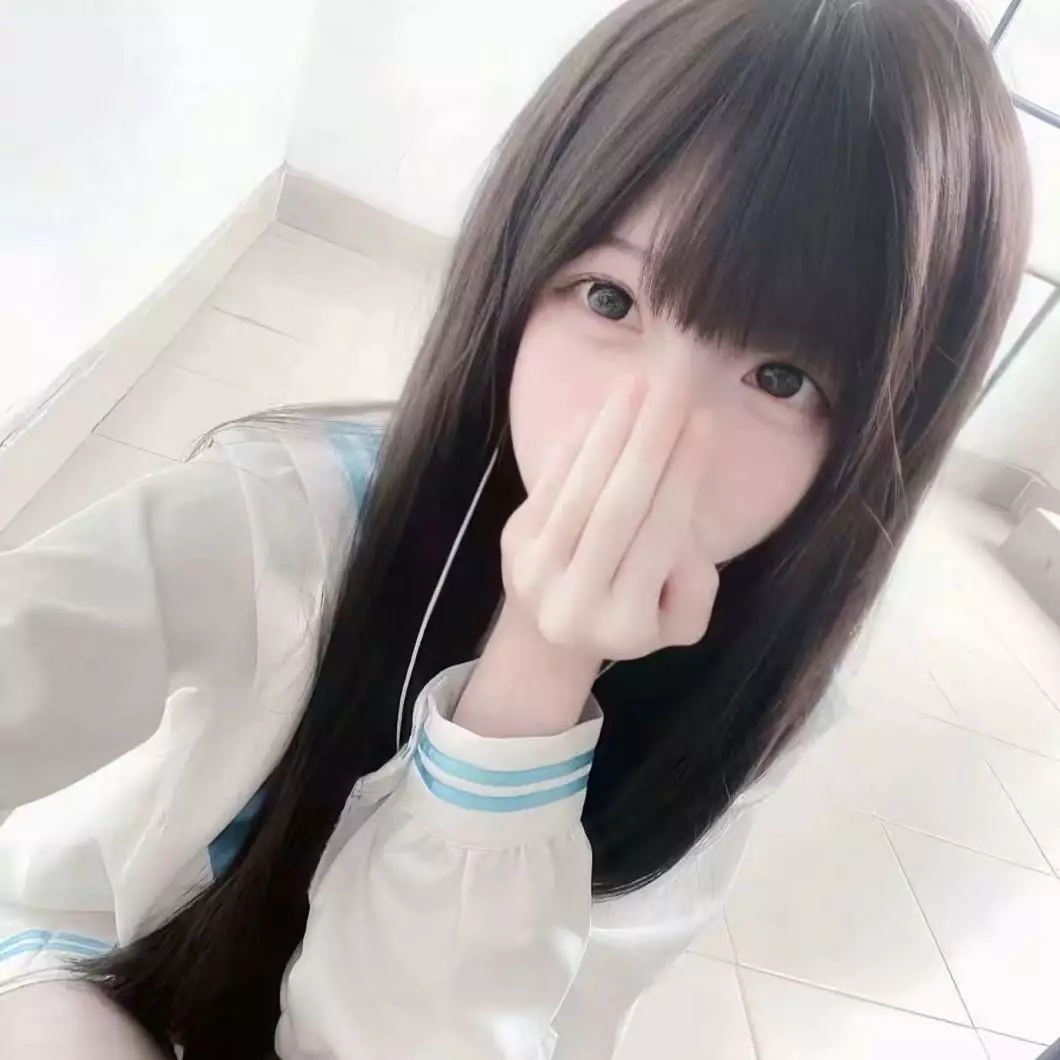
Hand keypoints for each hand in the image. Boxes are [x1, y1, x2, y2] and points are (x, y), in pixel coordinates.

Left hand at [501, 371, 719, 665]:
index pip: (660, 537)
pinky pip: (548, 485)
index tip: (704, 421)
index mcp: (625, 624)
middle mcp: (574, 602)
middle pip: (618, 509)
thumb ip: (695, 585)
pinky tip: (599, 411)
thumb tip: (682, 524)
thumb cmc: (628, 621)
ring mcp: (536, 571)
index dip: (682, 476)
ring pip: (580, 491)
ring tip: (637, 384)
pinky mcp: (513, 542)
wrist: (549, 639)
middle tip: (674, 386)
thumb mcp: (679, 623)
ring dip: (610, 431)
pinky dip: (574, 445)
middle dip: (649, 442)